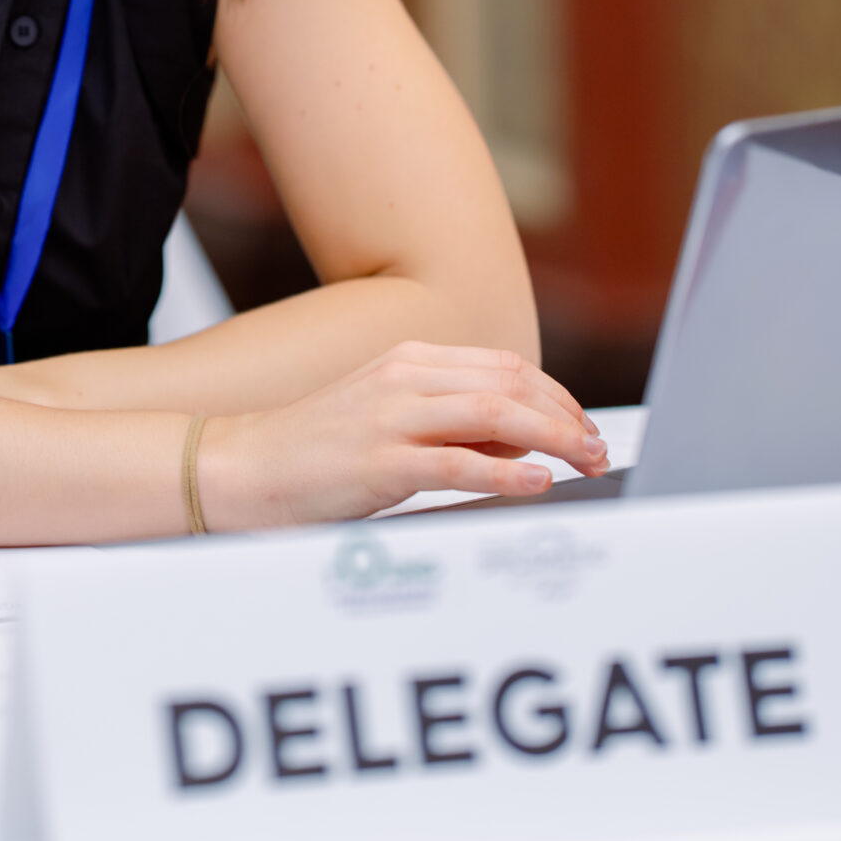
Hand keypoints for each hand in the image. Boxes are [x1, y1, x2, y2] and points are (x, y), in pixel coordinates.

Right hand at [200, 341, 608, 530]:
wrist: (243, 466)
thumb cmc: (315, 449)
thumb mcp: (385, 416)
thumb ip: (447, 420)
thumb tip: (518, 442)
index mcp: (408, 359)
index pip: (504, 365)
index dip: (556, 394)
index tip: (583, 426)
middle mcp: (404, 377)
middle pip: (510, 383)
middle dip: (565, 415)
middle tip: (597, 449)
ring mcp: (391, 416)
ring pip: (494, 413)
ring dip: (552, 438)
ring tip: (583, 462)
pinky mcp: (380, 462)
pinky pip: (458, 463)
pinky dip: (506, 471)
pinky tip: (536, 481)